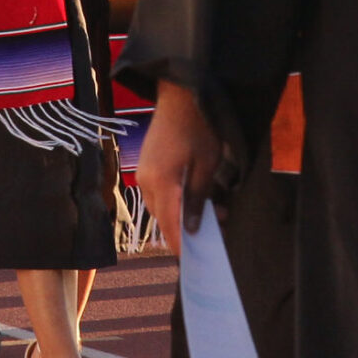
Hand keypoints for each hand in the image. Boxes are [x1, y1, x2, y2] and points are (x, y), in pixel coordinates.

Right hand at [135, 80, 227, 257]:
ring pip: (160, 207)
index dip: (180, 244)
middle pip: (163, 218)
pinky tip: (195, 198)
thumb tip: (191, 228)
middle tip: (213, 237)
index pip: (170, 223)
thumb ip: (198, 198)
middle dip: (184, 231)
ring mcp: (143, 172)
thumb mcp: (207, 165)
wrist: (180, 95)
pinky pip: (158, 193)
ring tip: (214, 213)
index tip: (191, 262)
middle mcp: (146, 181)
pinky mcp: (146, 165)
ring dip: (181, 215)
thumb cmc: (198, 128)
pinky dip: (175, 201)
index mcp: (161, 182)